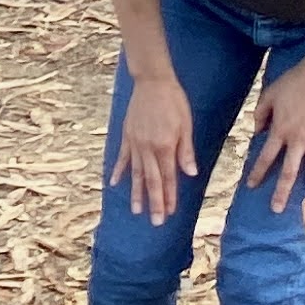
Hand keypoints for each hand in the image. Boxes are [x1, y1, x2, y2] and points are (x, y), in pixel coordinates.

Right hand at [112, 67, 198, 226]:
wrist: (152, 81)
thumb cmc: (174, 101)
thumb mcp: (186, 124)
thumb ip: (185, 151)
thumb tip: (191, 174)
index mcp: (164, 146)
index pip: (168, 177)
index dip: (169, 196)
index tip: (170, 213)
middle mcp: (147, 148)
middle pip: (151, 180)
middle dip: (154, 202)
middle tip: (155, 222)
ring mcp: (135, 143)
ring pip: (135, 173)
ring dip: (136, 193)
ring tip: (136, 210)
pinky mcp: (127, 136)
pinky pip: (122, 157)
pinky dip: (118, 171)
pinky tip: (114, 184)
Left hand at [246, 54, 304, 211]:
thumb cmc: (296, 81)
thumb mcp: (270, 94)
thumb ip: (260, 114)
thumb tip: (256, 132)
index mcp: (280, 131)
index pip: (265, 157)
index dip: (258, 173)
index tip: (252, 186)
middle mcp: (298, 141)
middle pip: (288, 172)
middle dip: (281, 193)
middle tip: (276, 209)